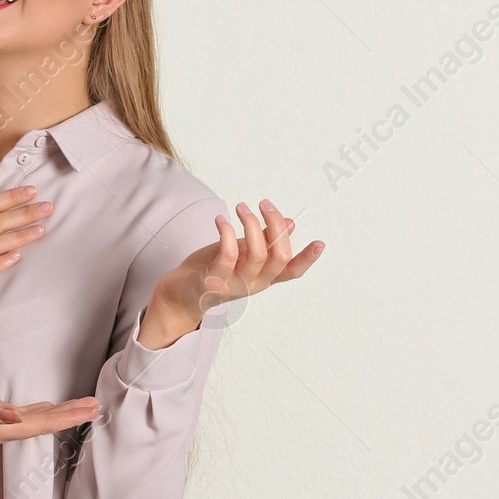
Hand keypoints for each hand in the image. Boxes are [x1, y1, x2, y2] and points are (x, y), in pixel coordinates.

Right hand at [0, 392, 100, 452]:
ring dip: (56, 416)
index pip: (40, 425)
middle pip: (42, 425)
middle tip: (97, 407)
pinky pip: (16, 419)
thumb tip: (15, 416)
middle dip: (70, 417)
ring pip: (31, 423)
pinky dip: (34, 414)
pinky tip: (39, 408)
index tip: (92, 409)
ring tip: (78, 409)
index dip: (67, 418)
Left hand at [140, 199, 323, 348]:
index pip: (292, 271)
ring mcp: (234, 285)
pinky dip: (226, 232)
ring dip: (251, 225)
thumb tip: (291, 223)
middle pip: (278, 257)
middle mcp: (253, 284)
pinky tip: (220, 220)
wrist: (179, 293)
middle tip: (264, 204)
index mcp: (263, 277)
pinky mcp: (213, 281)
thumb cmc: (211, 269)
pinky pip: (227, 255)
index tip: (320, 242)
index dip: (308, 259)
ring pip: (256, 254)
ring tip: (242, 207)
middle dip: (275, 225)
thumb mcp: (241, 252)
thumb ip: (265, 240)